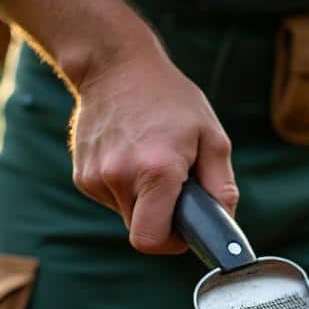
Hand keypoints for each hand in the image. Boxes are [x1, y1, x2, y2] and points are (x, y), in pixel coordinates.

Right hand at [0, 0, 239, 253]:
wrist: (115, 65)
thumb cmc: (170, 99)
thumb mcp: (210, 136)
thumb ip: (221, 185)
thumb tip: (226, 220)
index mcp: (156, 170)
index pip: (152, 240)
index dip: (171, 244)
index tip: (183, 230)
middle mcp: (120, 177)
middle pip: (140, 230)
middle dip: (161, 219)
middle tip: (174, 189)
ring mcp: (96, 177)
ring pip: (125, 215)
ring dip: (142, 201)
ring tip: (150, 160)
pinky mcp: (82, 175)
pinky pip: (110, 199)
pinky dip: (124, 188)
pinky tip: (130, 155)